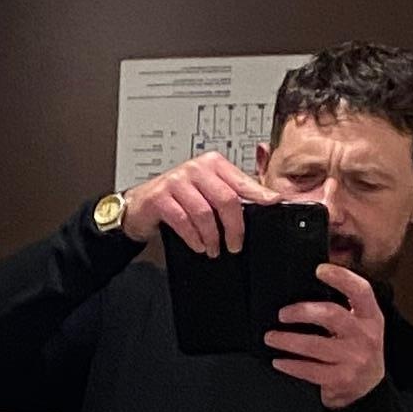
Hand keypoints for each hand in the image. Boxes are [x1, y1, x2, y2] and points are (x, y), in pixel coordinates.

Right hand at [122, 147, 262, 255]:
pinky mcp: (160, 198)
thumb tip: (264, 201)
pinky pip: (183, 220)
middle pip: (225, 198)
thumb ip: (231, 193)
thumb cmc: (176, 198)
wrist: (139, 205)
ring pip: (204, 212)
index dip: (258, 193)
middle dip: (234, 226)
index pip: (240, 180)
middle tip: (236, 244)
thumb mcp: (206, 191)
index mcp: (212, 163)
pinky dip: (194, 237)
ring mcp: (176, 181)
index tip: (273, 202)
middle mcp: (195, 168)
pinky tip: (199, 245)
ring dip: (212, 236)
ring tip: (214, 248)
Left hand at [269, 258, 386, 407]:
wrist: (368, 390)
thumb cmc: (356, 349)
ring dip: (287, 340)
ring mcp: (354, 359)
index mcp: (371, 317)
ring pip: (315, 345)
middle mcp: (365, 336)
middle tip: (281, 314)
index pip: (361, 290)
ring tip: (270, 337)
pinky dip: (291, 365)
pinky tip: (277, 361)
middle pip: (332, 315)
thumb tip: (308, 284)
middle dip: (302, 312)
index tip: (318, 269)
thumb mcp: (360, 325)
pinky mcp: (341, 379)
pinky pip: (310, 370)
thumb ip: (344, 307)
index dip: (341, 277)